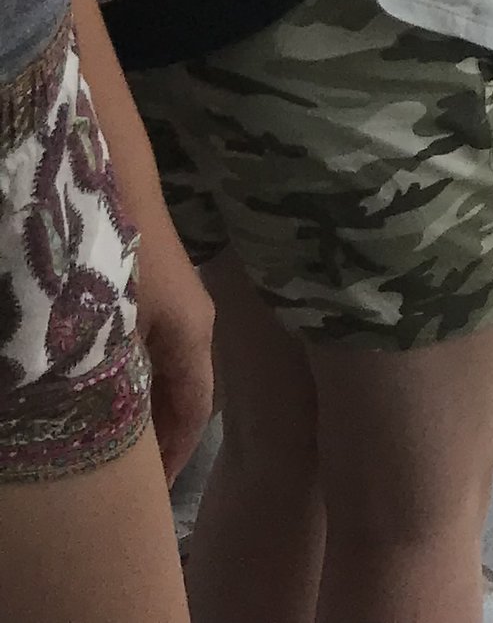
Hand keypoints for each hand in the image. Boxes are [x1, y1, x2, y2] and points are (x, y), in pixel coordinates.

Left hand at [131, 223, 214, 478]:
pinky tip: (117, 388)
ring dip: (153, 408)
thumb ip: (121, 386)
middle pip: (187, 391)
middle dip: (165, 437)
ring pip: (172, 368)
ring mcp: (178, 300)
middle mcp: (196, 321)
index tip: (152, 496)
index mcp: (194, 335)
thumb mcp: (117, 334)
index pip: (195, 411)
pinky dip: (143, 380)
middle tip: (135, 479)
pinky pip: (157, 349)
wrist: (114, 180)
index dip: (177, 455)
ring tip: (125, 444)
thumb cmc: (118, 261)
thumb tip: (111, 436)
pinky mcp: (158, 285)